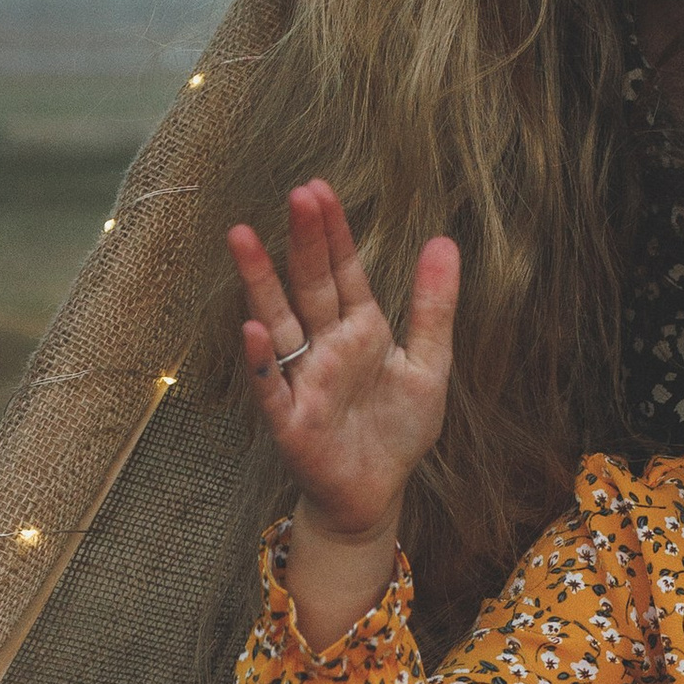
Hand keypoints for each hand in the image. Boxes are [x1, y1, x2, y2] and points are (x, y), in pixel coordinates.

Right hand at [230, 180, 458, 542]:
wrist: (375, 493)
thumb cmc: (396, 429)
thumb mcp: (429, 364)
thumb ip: (433, 306)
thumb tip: (443, 240)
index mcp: (360, 330)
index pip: (344, 271)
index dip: (334, 233)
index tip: (320, 189)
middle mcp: (326, 347)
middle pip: (310, 285)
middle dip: (303, 241)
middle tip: (297, 193)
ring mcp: (304, 379)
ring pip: (278, 322)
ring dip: (260, 282)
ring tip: (241, 237)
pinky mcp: (290, 419)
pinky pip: (272, 385)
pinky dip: (261, 359)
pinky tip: (251, 328)